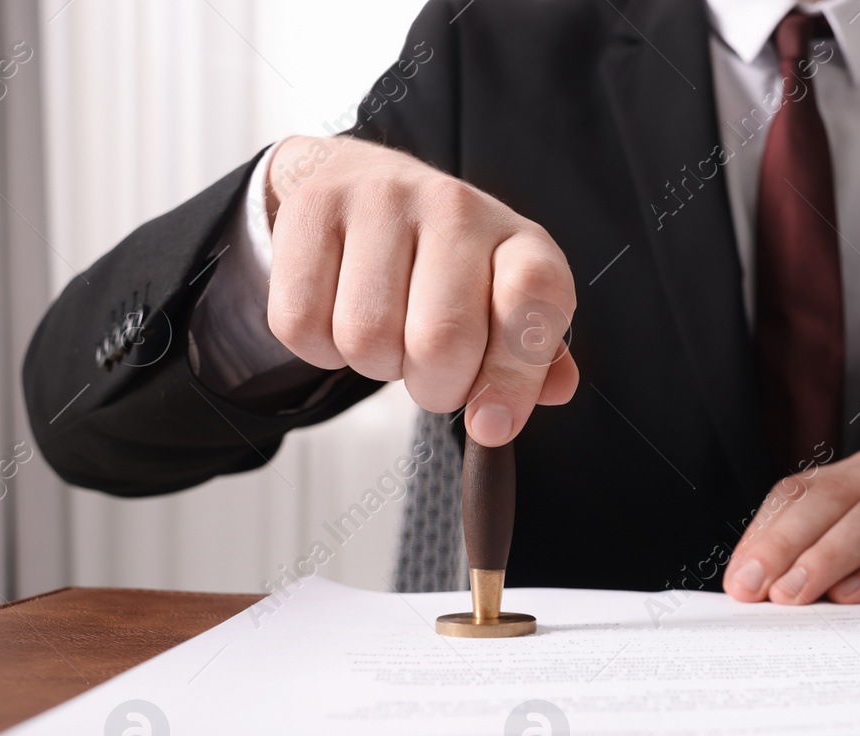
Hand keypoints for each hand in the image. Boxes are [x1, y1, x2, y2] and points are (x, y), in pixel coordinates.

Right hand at [264, 135, 577, 444]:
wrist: (366, 186)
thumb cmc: (449, 268)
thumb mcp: (506, 306)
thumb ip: (534, 356)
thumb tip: (556, 390)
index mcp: (521, 240)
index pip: (533, 298)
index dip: (513, 376)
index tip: (491, 425)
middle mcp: (457, 207)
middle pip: (442, 340)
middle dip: (434, 388)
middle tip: (430, 375)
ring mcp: (381, 200)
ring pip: (366, 338)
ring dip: (374, 366)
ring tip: (388, 335)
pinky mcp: (312, 208)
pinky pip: (303, 323)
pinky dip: (319, 349)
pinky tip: (339, 317)